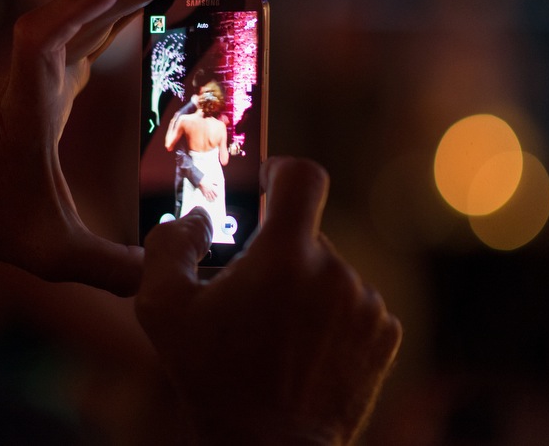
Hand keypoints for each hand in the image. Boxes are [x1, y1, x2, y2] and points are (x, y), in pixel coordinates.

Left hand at [0, 0, 200, 294]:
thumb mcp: (54, 259)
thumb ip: (112, 270)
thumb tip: (169, 274)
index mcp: (27, 115)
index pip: (39, 45)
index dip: (74, 11)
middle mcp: (29, 84)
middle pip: (72, 14)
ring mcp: (35, 78)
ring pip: (78, 17)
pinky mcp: (43, 82)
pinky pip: (79, 32)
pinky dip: (113, 13)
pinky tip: (144, 8)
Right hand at [136, 157, 401, 444]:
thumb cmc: (212, 378)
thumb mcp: (164, 309)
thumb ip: (171, 245)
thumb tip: (196, 220)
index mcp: (286, 254)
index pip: (302, 176)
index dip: (282, 171)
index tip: (267, 184)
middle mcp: (335, 271)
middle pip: (306, 233)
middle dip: (277, 253)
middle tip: (248, 295)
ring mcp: (366, 302)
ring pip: (329, 271)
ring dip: (304, 288)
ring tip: (275, 334)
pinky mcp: (384, 334)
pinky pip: (354, 303)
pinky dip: (331, 316)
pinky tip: (304, 350)